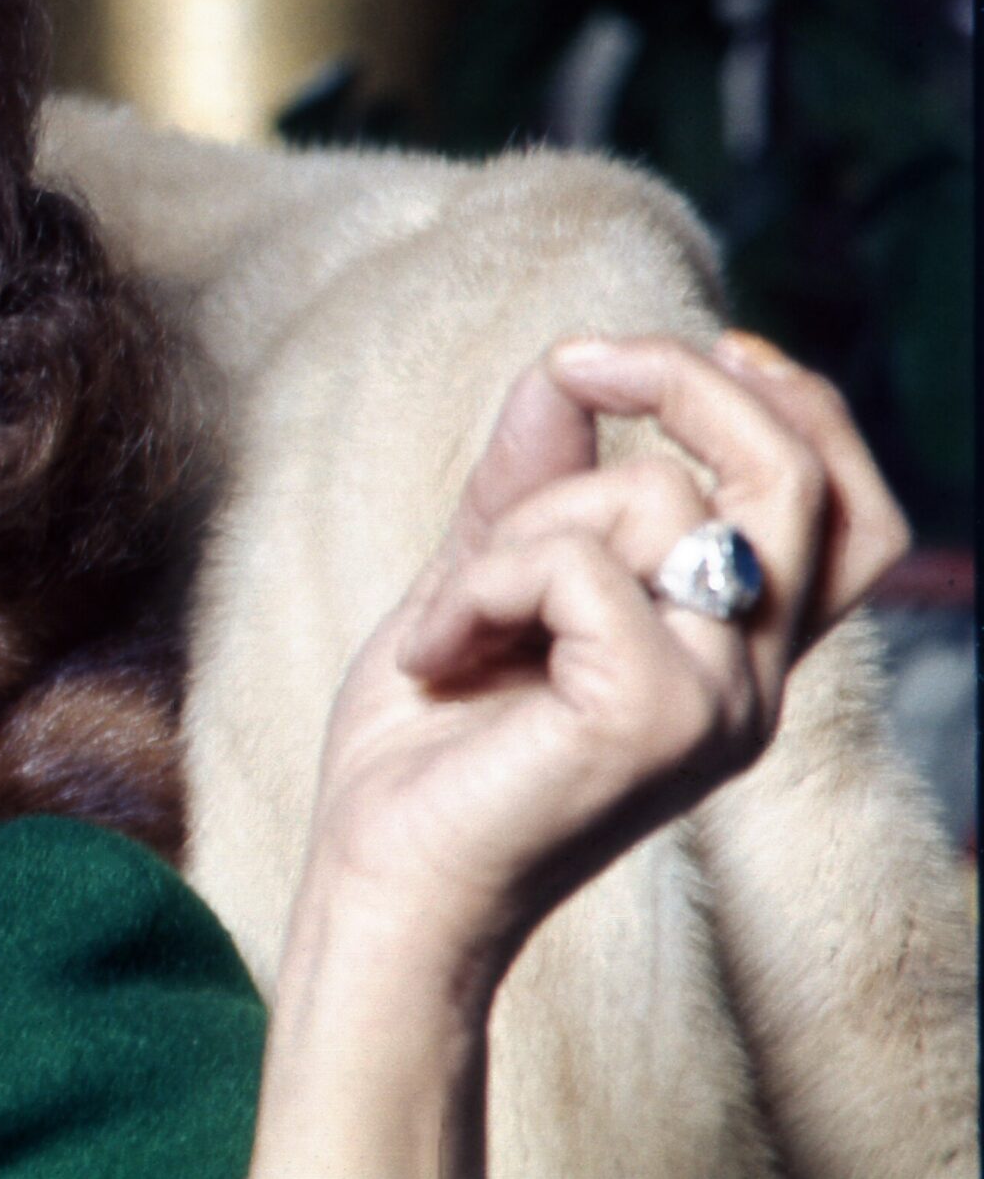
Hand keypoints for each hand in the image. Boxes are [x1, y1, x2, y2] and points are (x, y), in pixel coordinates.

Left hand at [302, 329, 912, 965]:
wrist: (381, 883)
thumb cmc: (428, 756)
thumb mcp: (484, 587)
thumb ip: (530, 488)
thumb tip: (559, 374)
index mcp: (731, 656)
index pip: (847, 515)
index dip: (803, 412)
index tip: (710, 345)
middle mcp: (751, 683)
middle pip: (794, 477)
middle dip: (687, 384)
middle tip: (578, 365)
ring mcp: (717, 703)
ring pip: (655, 501)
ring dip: (515, 528)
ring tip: (448, 622)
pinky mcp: (654, 716)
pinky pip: (574, 563)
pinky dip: (480, 583)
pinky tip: (436, 652)